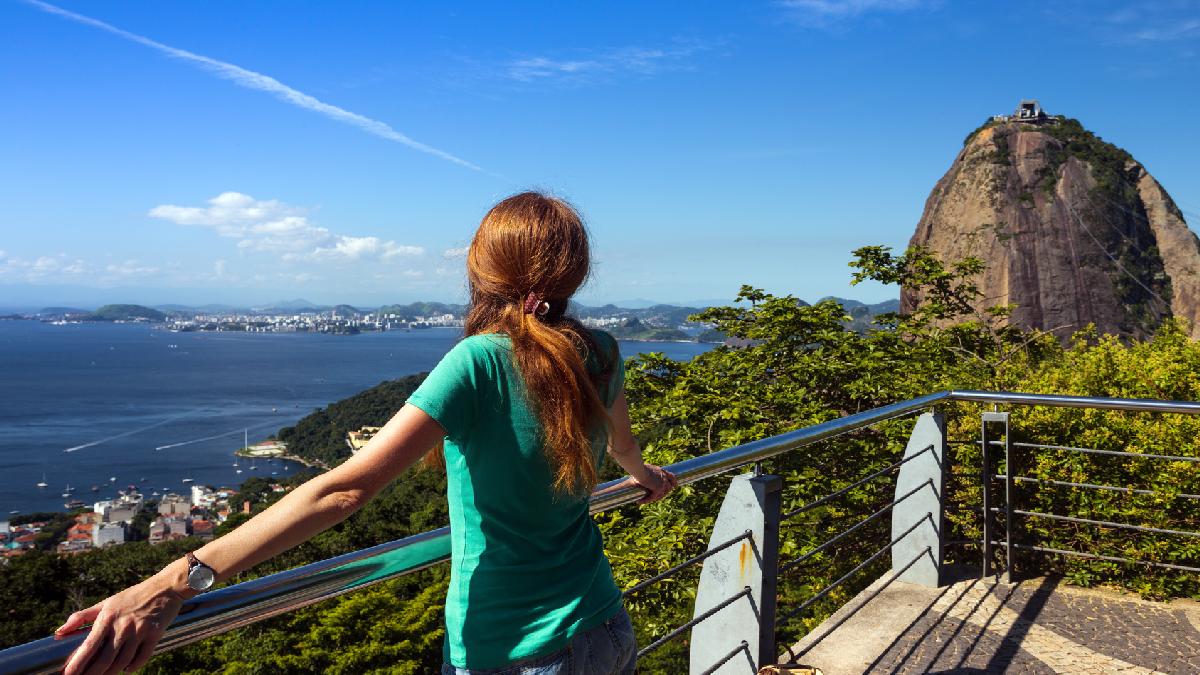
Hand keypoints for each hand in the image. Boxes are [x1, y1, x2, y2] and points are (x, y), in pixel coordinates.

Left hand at [55, 578, 183, 674]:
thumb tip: (58, 633)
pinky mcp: (155, 635)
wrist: (165, 587)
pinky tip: (126, 669)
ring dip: (111, 673)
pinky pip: (142, 658)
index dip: (77, 663)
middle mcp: (123, 626)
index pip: (89, 645)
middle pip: (105, 659)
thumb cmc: (132, 596)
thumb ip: (81, 617)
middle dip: (92, 674)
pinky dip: (132, 667)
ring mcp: (140, 631)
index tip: (67, 674)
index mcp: (108, 617)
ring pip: (122, 662)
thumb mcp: (106, 603)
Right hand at [624, 463, 677, 503]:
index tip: (675, 486)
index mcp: (662, 471)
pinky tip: (639, 501)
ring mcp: (662, 484)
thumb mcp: (645, 467)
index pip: (672, 477)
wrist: (640, 469)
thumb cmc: (639, 467)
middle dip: (665, 493)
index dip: (674, 482)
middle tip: (659, 496)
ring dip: (655, 498)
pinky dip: (645, 500)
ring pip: (661, 494)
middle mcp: (664, 478)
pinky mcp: (657, 489)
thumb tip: (640, 472)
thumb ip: (647, 471)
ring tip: (647, 500)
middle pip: (669, 487)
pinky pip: (652, 497)